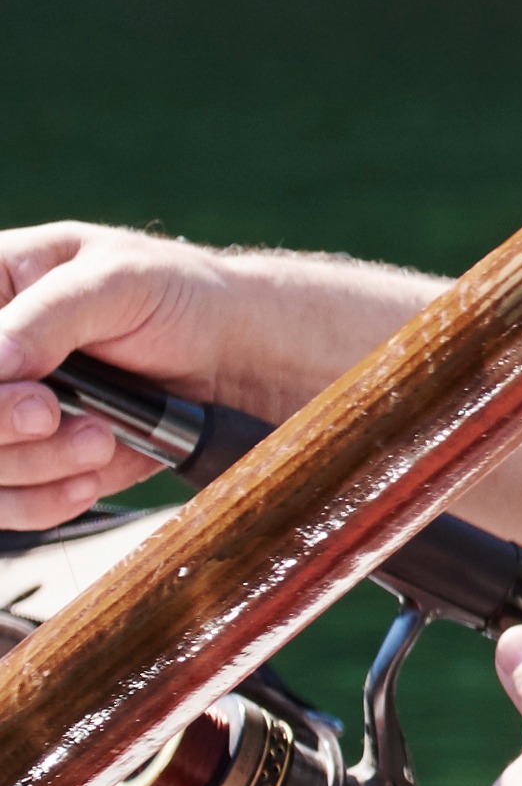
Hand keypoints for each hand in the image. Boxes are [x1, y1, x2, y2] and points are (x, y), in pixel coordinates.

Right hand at [0, 223, 238, 529]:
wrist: (234, 353)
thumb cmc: (175, 295)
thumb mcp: (117, 281)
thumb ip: (50, 316)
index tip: (31, 395)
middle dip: (2, 426)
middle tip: (52, 413)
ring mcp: (4, 413)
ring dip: (37, 463)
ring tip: (102, 436)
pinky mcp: (30, 462)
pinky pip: (7, 504)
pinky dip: (47, 499)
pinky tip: (93, 472)